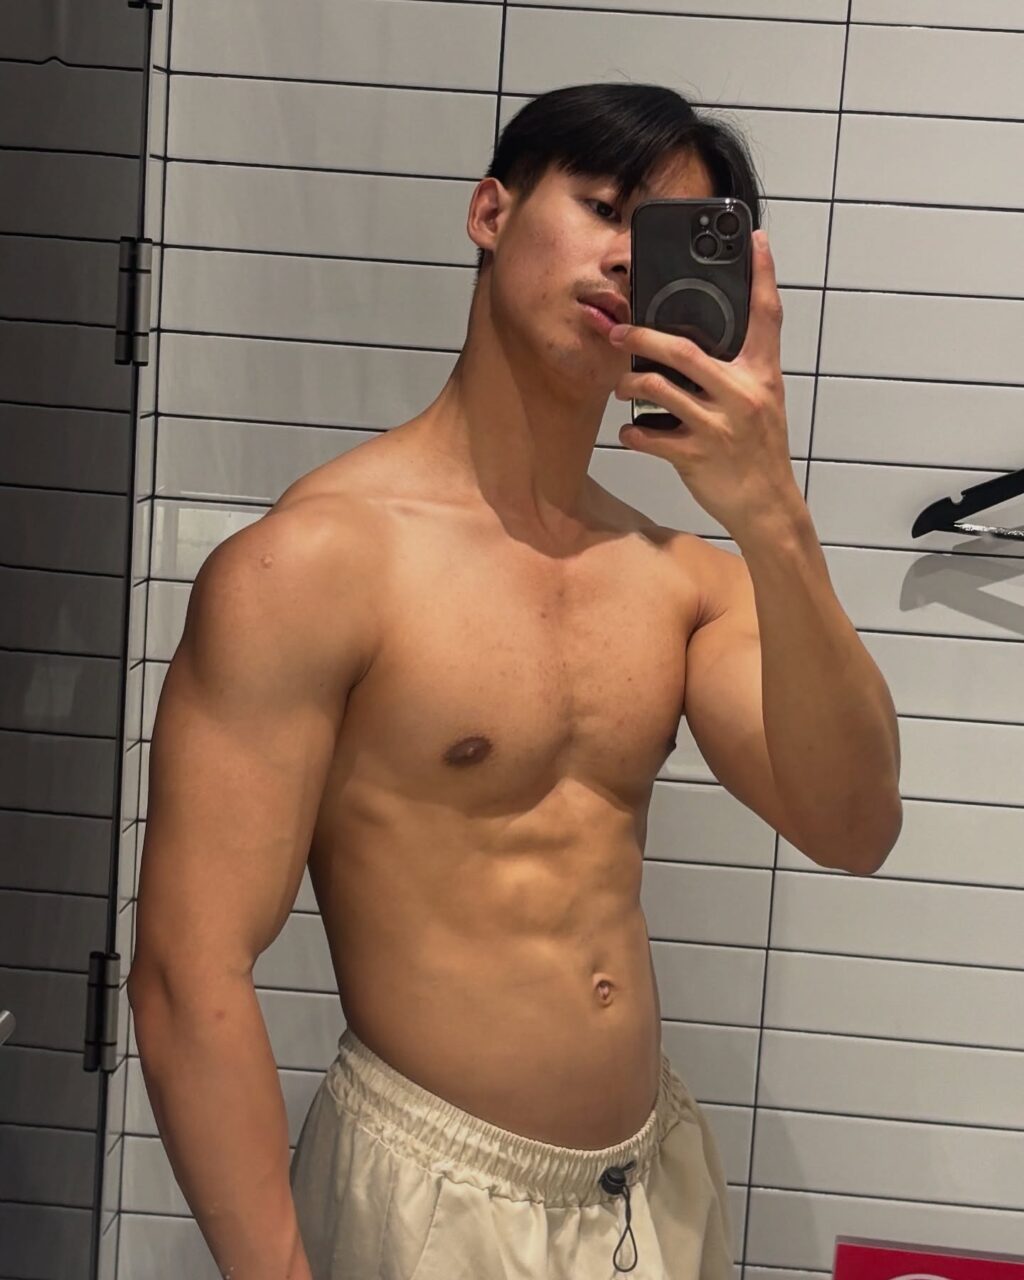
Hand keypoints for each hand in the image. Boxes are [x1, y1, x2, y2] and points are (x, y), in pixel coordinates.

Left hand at [608, 230, 802, 538]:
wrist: (767, 506)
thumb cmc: (758, 452)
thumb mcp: (763, 403)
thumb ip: (741, 370)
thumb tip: (700, 346)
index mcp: (762, 376)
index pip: (766, 316)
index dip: (762, 275)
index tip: (753, 238)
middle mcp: (742, 394)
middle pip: (684, 350)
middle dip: (642, 337)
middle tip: (618, 332)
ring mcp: (718, 426)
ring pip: (658, 390)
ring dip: (630, 387)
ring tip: (622, 389)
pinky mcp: (696, 456)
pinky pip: (650, 437)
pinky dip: (634, 434)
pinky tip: (631, 433)